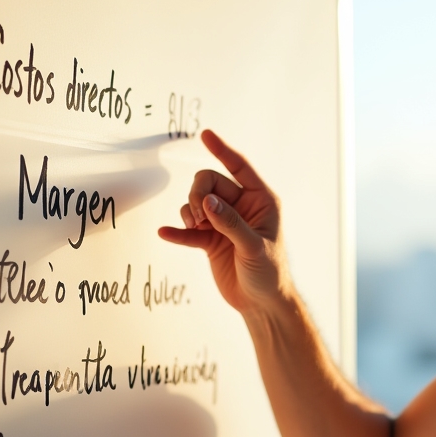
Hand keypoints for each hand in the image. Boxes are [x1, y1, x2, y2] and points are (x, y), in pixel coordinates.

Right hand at [159, 129, 289, 314]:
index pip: (239, 167)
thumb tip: (207, 201)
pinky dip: (177, 231)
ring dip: (189, 213)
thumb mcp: (254, 246)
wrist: (260, 302)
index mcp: (260, 200)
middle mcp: (241, 207)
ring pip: (196, 202)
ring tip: (196, 230)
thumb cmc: (269, 272)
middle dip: (197, 194)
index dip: (222, 150)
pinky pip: (187, 230)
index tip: (205, 135)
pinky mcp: (210, 240)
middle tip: (198, 216)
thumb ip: (231, 223)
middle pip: (208, 182)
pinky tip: (165, 233)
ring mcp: (223, 223)